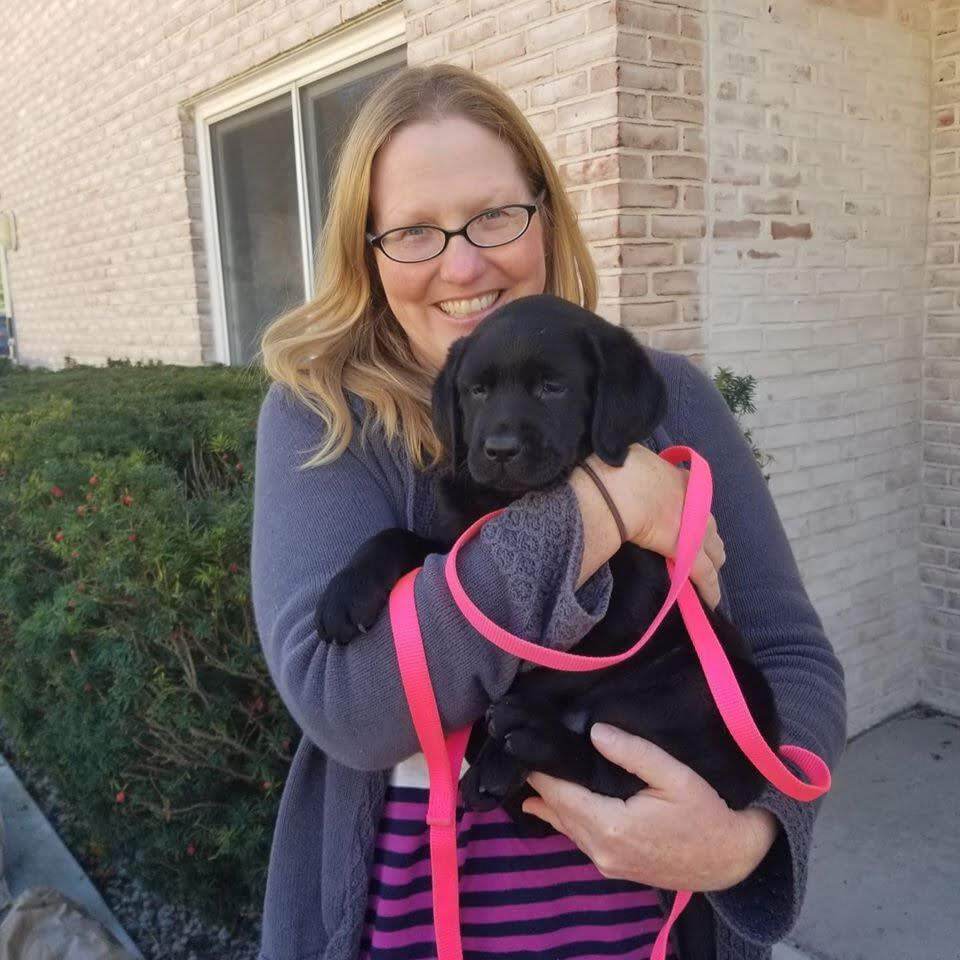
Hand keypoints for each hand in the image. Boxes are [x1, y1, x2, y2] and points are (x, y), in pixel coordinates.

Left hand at [521, 723, 778, 891]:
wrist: (730, 862)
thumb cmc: (706, 815)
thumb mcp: (676, 777)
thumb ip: (635, 753)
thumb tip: (596, 732)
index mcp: (611, 826)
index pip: (561, 794)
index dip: (541, 771)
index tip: (524, 747)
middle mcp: (601, 850)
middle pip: (558, 811)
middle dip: (540, 784)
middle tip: (521, 754)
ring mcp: (606, 864)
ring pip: (565, 828)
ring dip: (549, 802)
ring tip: (527, 776)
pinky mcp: (614, 868)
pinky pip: (579, 839)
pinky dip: (563, 818)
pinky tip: (549, 805)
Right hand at [587, 446, 725, 609]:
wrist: (619, 490)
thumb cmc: (619, 470)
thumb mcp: (630, 457)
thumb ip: (633, 466)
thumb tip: (618, 466)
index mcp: (679, 479)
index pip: (694, 495)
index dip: (692, 509)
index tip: (687, 515)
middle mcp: (693, 501)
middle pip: (710, 525)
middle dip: (707, 537)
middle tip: (701, 549)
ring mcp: (695, 527)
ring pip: (714, 550)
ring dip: (711, 559)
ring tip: (707, 575)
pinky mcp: (689, 551)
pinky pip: (704, 574)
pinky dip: (709, 588)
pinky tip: (710, 601)